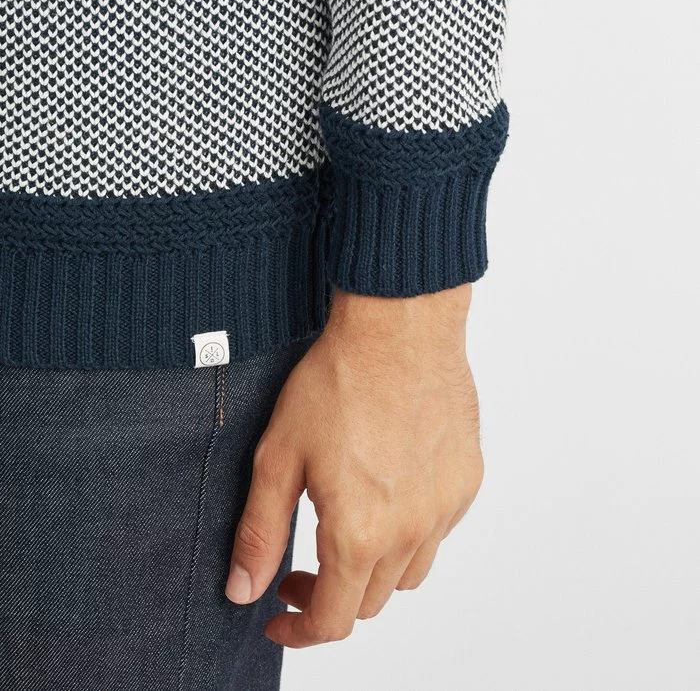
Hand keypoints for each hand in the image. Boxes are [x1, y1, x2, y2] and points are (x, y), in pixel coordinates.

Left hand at [225, 283, 483, 647]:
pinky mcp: (467, 480)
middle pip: (369, 602)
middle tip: (299, 566)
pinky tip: (387, 494)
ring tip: (346, 530)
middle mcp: (411, 531)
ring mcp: (445, 507)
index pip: (332, 620)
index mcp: (359, 533)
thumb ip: (260, 531)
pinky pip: (438, 531)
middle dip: (330, 597)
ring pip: (409, 574)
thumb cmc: (338, 381)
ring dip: (373, 570)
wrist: (398, 328)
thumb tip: (244, 590)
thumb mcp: (279, 456)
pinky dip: (411, 533)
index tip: (279, 614)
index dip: (299, 628)